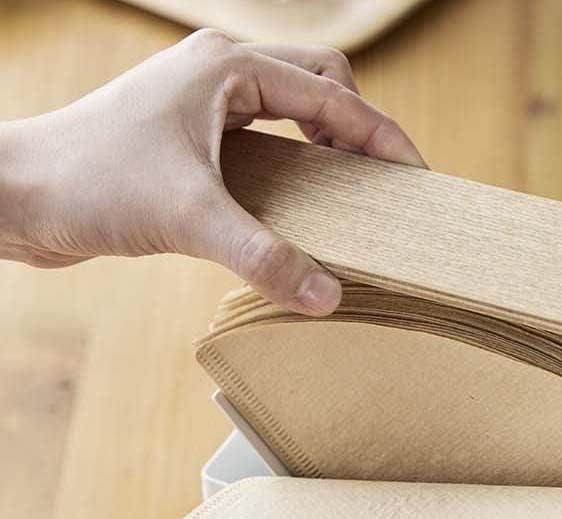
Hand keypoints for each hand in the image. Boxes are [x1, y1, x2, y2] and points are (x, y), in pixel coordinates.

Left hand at [0, 30, 424, 314]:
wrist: (16, 196)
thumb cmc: (88, 183)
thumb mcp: (190, 220)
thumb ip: (265, 258)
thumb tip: (328, 296)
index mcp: (227, 70)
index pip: (331, 91)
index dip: (380, 134)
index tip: (413, 175)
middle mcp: (219, 77)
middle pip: (320, 84)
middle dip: (358, 129)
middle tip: (382, 184)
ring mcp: (204, 107)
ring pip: (292, 111)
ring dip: (326, 146)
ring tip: (350, 196)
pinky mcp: (192, 142)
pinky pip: (265, 143)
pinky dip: (295, 168)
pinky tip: (299, 209)